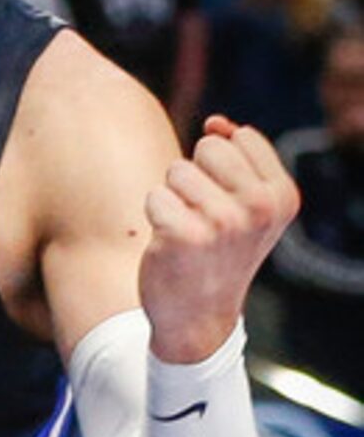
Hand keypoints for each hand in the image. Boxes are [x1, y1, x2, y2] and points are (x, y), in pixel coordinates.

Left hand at [139, 116, 298, 362]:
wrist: (198, 315)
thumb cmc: (218, 249)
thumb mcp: (245, 203)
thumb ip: (236, 155)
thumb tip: (216, 122)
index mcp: (282, 196)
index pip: (241, 138)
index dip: (220, 164)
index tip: (226, 200)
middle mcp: (260, 207)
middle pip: (208, 148)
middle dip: (195, 175)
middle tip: (202, 216)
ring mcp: (223, 222)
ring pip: (177, 170)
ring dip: (173, 197)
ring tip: (187, 229)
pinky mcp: (183, 235)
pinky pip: (154, 196)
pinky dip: (155, 215)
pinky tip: (170, 243)